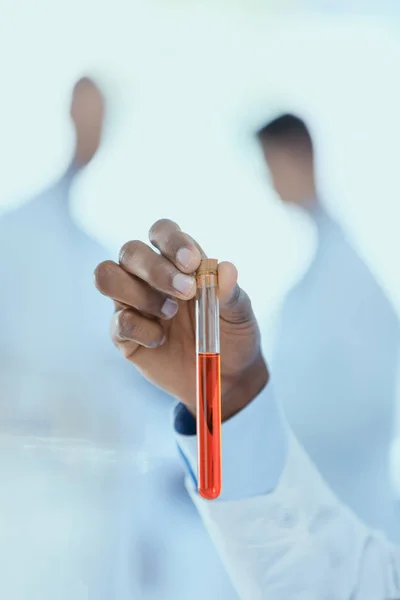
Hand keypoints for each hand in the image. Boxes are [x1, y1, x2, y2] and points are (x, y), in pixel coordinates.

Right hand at [94, 219, 268, 420]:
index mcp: (178, 261)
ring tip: (170, 312)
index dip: (172, 241)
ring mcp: (132, 303)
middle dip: (156, 269)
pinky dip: (142, 330)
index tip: (192, 263)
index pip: (161, 232)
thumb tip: (226, 268)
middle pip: (130, 251)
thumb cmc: (231, 335)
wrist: (224, 377)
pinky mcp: (124, 334)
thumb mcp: (240, 314)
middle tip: (187, 292)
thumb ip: (231, 292)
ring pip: (106, 276)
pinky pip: (118, 321)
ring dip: (138, 292)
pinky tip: (161, 340)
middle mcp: (149, 276)